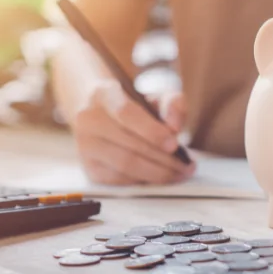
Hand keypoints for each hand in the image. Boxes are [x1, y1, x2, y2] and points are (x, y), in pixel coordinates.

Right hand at [73, 80, 194, 184]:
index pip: (126, 113)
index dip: (152, 131)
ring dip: (157, 173)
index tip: (174, 144)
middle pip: (129, 145)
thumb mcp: (154, 95)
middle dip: (163, 160)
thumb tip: (175, 127)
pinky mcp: (90, 168)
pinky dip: (143, 180)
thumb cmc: (132, 104)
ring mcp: (85, 146)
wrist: (99, 112)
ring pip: (125, 165)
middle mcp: (88, 119)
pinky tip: (159, 176)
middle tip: (187, 166)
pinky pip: (120, 180)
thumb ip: (172, 104)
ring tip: (179, 173)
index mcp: (103, 94)